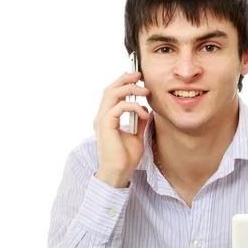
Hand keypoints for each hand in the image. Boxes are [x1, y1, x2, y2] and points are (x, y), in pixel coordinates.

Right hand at [93, 72, 150, 187]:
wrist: (119, 172)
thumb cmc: (126, 157)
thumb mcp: (137, 135)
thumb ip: (139, 122)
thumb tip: (146, 110)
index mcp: (107, 118)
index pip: (112, 94)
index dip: (122, 82)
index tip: (137, 77)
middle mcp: (102, 117)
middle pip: (110, 89)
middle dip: (125, 79)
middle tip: (139, 75)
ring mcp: (102, 120)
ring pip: (112, 94)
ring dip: (130, 89)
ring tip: (145, 91)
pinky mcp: (106, 125)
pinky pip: (119, 107)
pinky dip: (134, 107)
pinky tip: (144, 114)